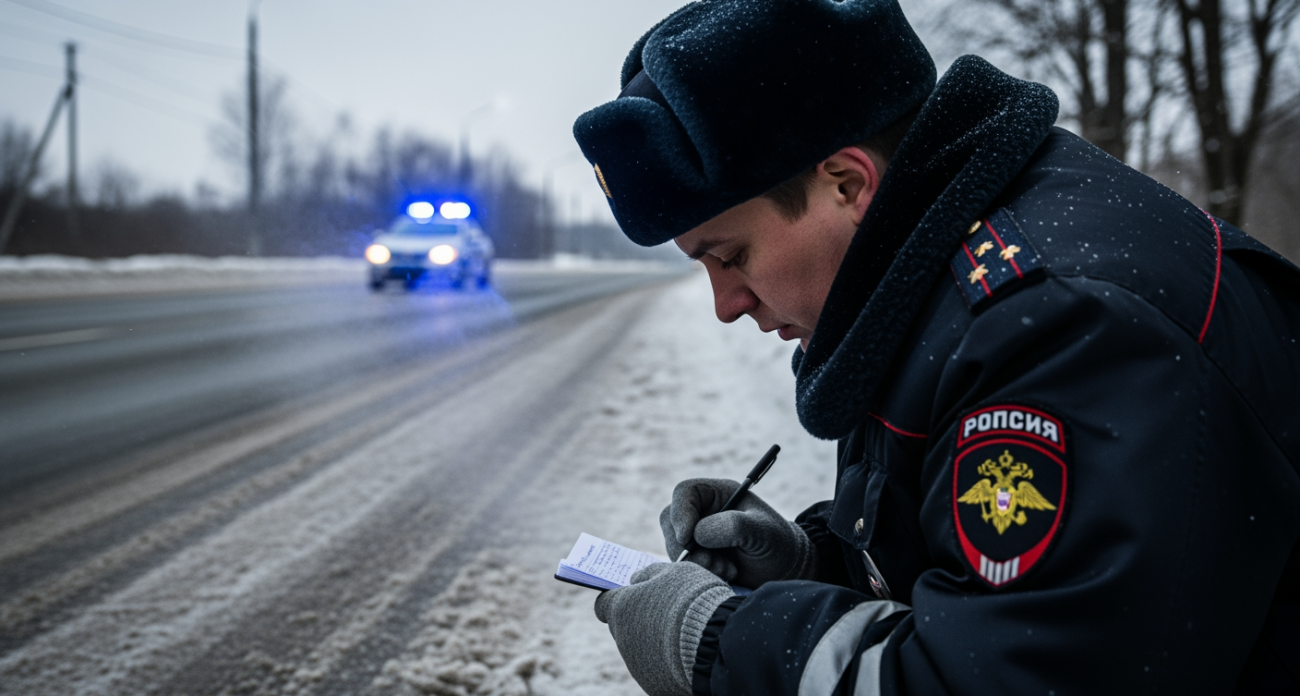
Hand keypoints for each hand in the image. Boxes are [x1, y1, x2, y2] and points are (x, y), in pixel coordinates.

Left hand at [594, 562, 734, 695]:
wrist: (716, 641)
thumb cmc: (693, 599)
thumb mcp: (673, 572)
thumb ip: (649, 574)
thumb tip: (636, 579)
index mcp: (621, 609)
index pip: (603, 605)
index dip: (616, 599)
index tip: (633, 598)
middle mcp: (623, 639)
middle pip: (622, 629)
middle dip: (638, 622)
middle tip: (666, 615)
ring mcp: (637, 665)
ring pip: (639, 651)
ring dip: (654, 643)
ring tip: (684, 637)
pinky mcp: (653, 685)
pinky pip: (656, 670)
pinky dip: (668, 664)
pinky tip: (688, 656)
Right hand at [660, 478, 813, 587]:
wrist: (784, 570)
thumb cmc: (777, 543)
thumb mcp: (761, 531)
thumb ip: (733, 526)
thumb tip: (697, 534)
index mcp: (718, 493)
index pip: (684, 492)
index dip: (681, 513)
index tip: (687, 537)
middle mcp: (703, 511)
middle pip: (671, 520)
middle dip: (685, 545)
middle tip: (710, 561)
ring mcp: (697, 534)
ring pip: (674, 545)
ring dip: (695, 562)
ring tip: (727, 569)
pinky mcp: (696, 556)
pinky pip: (682, 564)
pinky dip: (699, 572)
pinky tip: (725, 574)